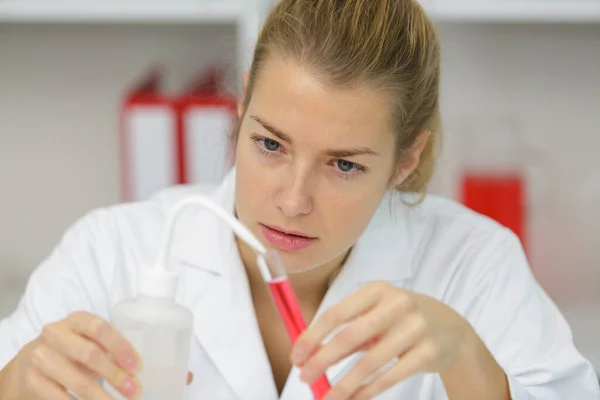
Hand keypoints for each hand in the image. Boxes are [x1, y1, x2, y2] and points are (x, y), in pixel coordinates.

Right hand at [4, 311, 194, 399]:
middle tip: (136, 391)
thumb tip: (184, 375)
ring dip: (101, 398)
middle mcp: (56, 334)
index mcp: (78, 319)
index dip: (120, 346)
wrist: (31, 363)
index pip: (99, 327)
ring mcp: (41, 358)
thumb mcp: (98, 344)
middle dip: (115, 376)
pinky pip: (58, 399)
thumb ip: (131, 354)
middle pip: (88, 355)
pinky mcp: (33, 381)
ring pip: (75, 381)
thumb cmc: (79, 351)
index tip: (139, 366)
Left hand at [291, 281, 470, 399]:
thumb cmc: (401, 319)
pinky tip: (353, 399)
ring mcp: (416, 328)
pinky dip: (367, 391)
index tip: (296, 356)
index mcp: (377, 290)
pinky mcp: (428, 352)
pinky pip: (390, 376)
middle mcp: (397, 304)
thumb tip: (310, 354)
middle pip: (350, 336)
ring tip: (326, 398)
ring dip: (343, 385)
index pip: (336, 313)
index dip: (312, 336)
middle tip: (305, 377)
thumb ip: (348, 331)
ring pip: (370, 363)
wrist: (451, 328)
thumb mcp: (376, 315)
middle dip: (322, 360)